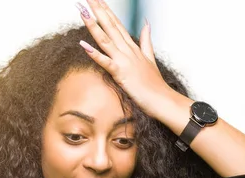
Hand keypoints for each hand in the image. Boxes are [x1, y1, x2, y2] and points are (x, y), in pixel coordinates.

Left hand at [76, 0, 174, 118]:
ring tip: (82, 11)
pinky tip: (83, 45)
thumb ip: (146, 40)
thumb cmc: (155, 84)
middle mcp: (128, 51)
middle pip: (110, 26)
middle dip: (98, 11)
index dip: (107, 11)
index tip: (98, 0)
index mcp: (133, 48)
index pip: (117, 24)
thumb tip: (146, 23)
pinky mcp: (120, 74)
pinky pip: (105, 62)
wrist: (162, 99)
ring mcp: (124, 61)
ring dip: (93, 25)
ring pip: (105, 40)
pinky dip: (95, 54)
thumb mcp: (150, 58)